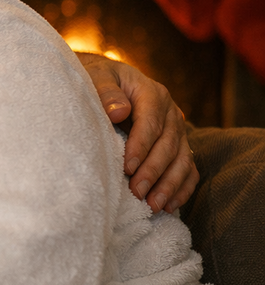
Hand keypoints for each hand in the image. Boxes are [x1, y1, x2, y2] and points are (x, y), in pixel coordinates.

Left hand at [76, 53, 197, 213]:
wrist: (106, 82)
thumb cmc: (98, 81)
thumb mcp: (97, 78)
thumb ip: (106, 92)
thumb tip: (119, 111)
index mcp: (153, 93)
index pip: (151, 122)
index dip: (141, 145)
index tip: (127, 167)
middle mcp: (171, 112)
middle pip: (169, 144)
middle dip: (153, 171)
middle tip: (137, 192)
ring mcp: (177, 130)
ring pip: (183, 160)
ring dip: (169, 185)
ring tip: (153, 206)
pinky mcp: (178, 146)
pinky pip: (188, 169)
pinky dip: (181, 188)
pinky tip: (169, 206)